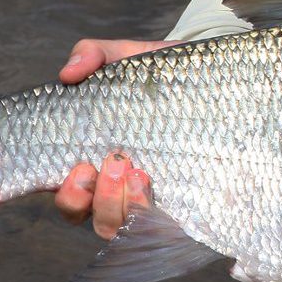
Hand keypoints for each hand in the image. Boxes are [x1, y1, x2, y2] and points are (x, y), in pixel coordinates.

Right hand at [53, 38, 171, 239]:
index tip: (80, 169)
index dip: (69, 196)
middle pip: (95, 219)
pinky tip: (162, 186)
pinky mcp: (184, 202)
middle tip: (117, 162)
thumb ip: (93, 54)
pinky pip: (164, 227)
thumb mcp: (126, 57)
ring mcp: (151, 198)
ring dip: (128, 206)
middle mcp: (119, 188)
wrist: (214, 80)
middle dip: (101, 200)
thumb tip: (68, 73)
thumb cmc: (161, 73)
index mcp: (96, 161)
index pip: (70, 196)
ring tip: (141, 172)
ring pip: (127, 227)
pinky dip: (157, 215)